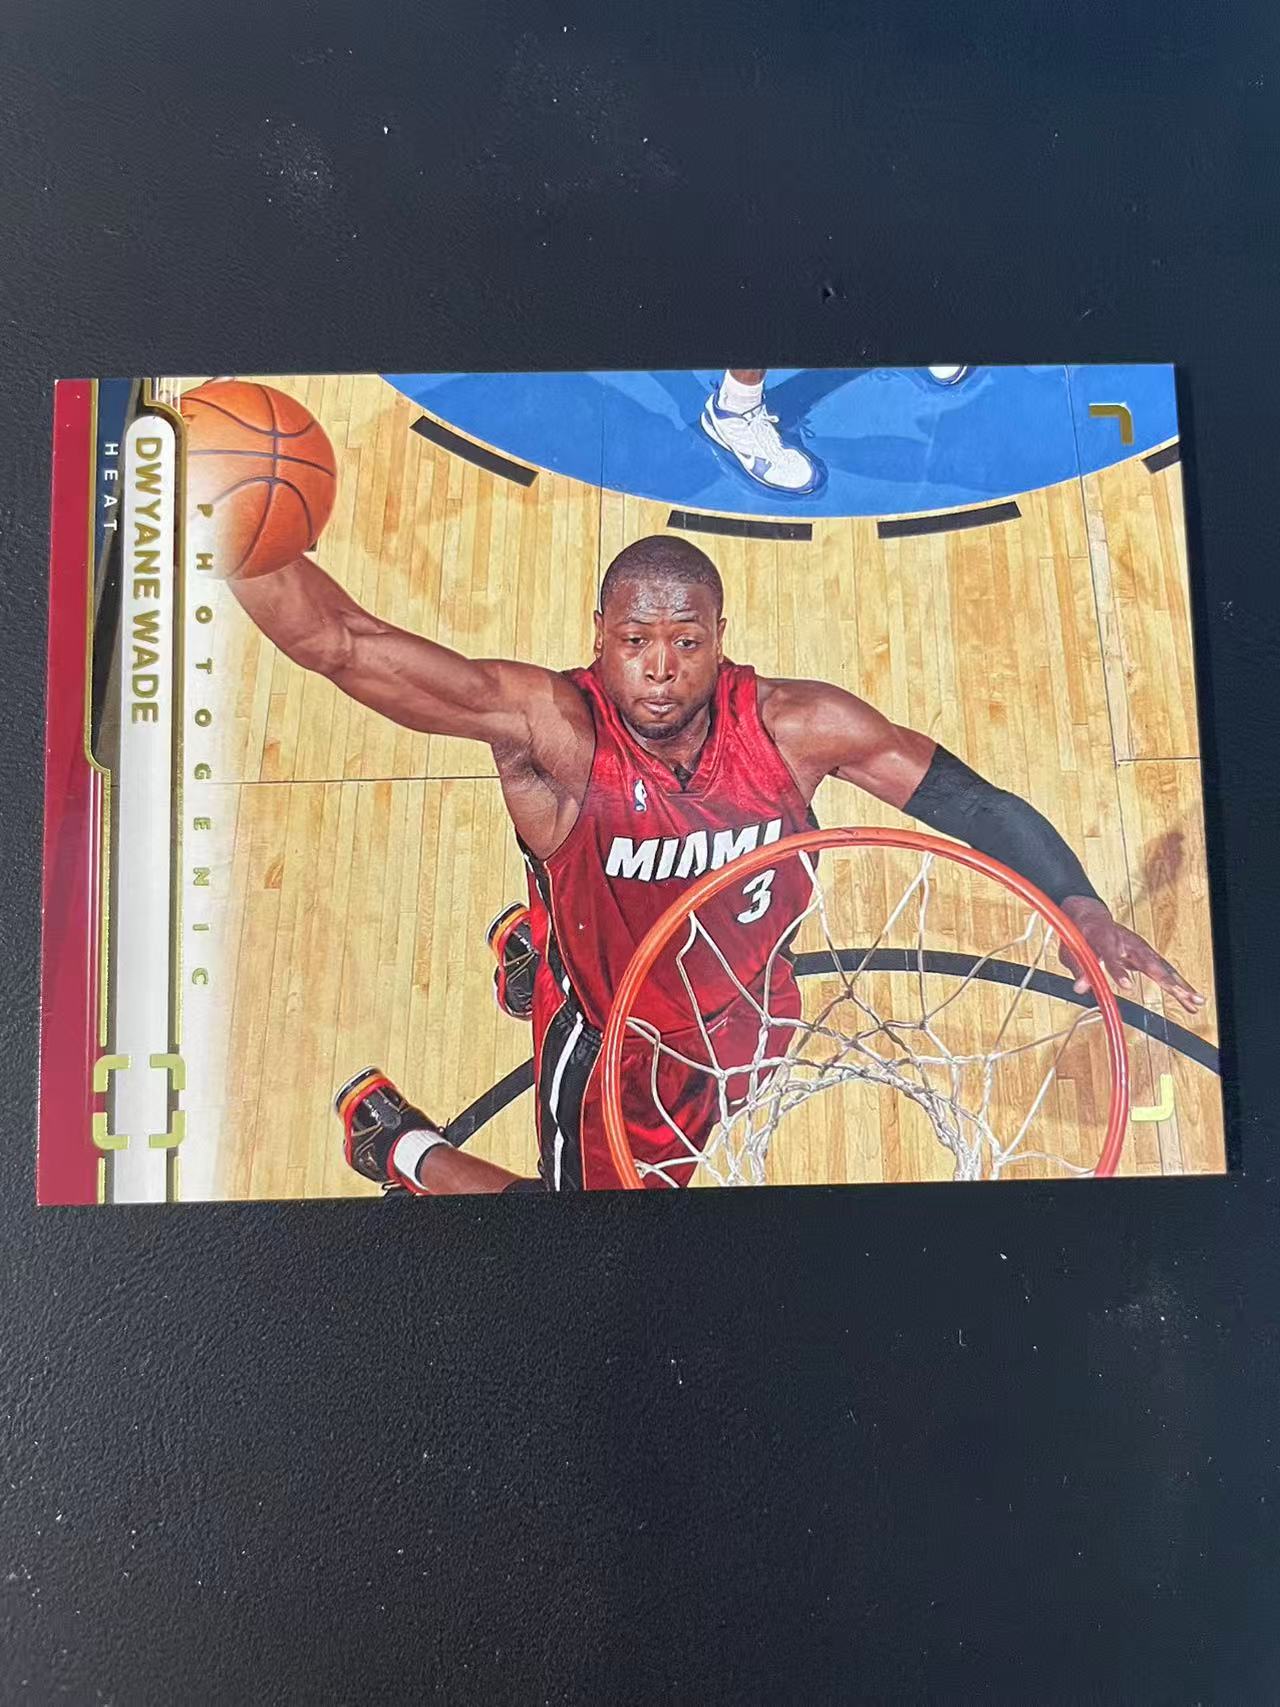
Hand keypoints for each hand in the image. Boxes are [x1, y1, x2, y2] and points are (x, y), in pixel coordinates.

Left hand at [1059, 897, 1204, 1014]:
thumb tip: (1081, 988)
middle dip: (1166, 980)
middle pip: (1148, 962)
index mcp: (1105, 937)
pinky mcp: (1146, 955)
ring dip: (1180, 985)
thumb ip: (1078, 968)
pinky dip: (1178, 985)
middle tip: (1179, 994)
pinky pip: (1165, 971)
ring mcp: (1140, 948)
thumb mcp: (1071, 950)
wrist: (1091, 915)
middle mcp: (1128, 942)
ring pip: (1163, 967)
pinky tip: (1190, 999)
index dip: (1119, 971)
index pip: (1112, 955)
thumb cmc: (1080, 932)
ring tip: (1195, 1002)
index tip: (1126, 987)